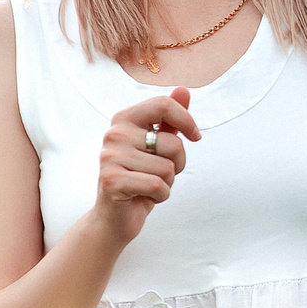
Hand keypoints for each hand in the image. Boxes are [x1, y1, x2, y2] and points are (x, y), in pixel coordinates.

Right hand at [95, 87, 200, 244]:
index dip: (187, 121)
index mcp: (124, 119)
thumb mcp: (159, 147)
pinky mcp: (112, 181)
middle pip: (173, 143)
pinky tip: (144, 197)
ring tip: (149, 185)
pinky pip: (158, 185)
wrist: (115, 218)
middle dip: (178, 164)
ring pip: (167, 168)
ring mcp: (110, 157)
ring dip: (167, 183)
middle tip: (161, 173)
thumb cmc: (141, 178)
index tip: (196, 137)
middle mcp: (114, 134)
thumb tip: (184, 89)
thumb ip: (170, 120)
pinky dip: (161, 196)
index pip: (163, 105)